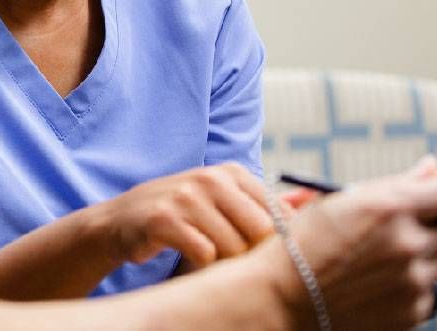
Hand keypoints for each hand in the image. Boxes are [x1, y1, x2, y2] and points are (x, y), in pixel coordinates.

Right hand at [95, 163, 273, 269]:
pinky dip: (199, 262)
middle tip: (229, 255)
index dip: (273, 242)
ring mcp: (187, 197)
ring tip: (206, 253)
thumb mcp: (224, 200)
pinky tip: (187, 253)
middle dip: (249, 254)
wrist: (124, 219)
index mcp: (232, 173)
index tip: (256, 251)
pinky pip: (204, 254)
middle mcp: (211, 179)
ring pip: (233, 247)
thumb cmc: (183, 213)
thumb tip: (313, 199)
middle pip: (260, 232)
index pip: (278, 215)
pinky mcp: (165, 219)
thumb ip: (267, 203)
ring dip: (222, 261)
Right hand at [283, 171, 436, 329]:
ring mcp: (414, 280)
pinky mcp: (415, 311)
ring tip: (379, 262)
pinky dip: (412, 287)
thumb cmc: (306, 243)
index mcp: (390, 207)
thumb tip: (432, 168)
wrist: (286, 296)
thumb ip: (397, 184)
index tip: (431, 200)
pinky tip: (378, 283)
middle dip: (428, 228)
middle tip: (393, 235)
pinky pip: (431, 292)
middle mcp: (409, 242)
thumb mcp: (343, 200)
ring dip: (420, 259)